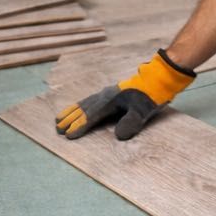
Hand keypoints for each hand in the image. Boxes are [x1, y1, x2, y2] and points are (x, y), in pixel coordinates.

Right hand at [55, 49, 195, 139]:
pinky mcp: (112, 93)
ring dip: (72, 111)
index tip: (69, 135)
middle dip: (71, 119)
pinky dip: (82, 105)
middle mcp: (105, 96)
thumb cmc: (151, 96)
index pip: (92, 116)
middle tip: (57, 128)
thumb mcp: (143, 112)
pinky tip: (80, 108)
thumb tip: (118, 135)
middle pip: (84, 108)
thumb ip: (131, 123)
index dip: (80, 126)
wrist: (159, 79)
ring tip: (60, 118)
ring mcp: (108, 93)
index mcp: (111, 101)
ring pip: (85, 103)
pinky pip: (91, 100)